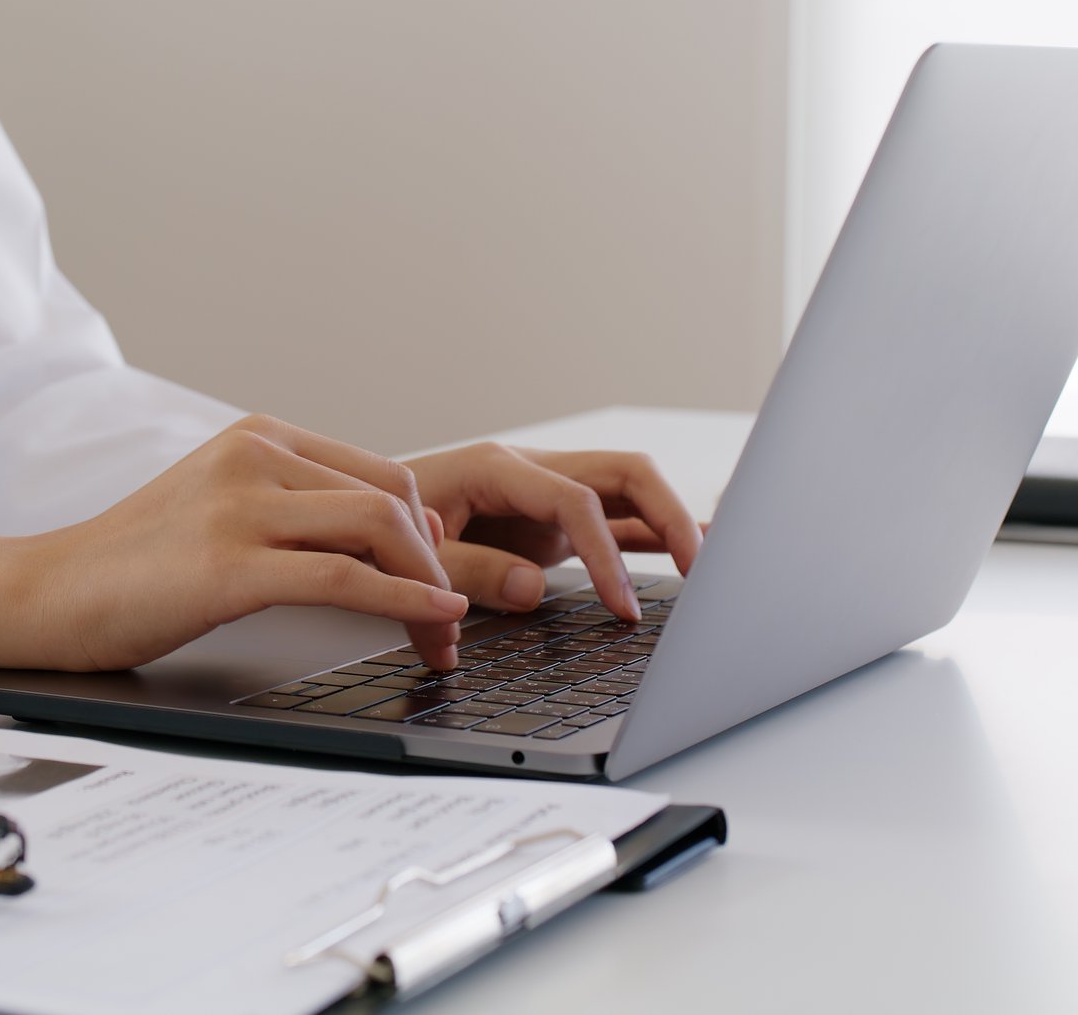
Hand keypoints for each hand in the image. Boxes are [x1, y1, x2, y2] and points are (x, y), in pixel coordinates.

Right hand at [0, 414, 470, 677]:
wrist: (42, 593)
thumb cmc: (129, 569)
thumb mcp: (219, 515)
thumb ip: (292, 515)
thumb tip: (392, 541)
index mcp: (259, 438)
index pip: (381, 475)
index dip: (429, 534)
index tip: (443, 589)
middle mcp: (254, 455)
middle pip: (393, 497)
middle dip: (441, 564)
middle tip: (454, 626)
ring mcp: (239, 504)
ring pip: (377, 527)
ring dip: (429, 587)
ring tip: (443, 638)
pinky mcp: (227, 562)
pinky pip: (340, 575)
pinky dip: (400, 598)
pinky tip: (428, 619)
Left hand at [404, 443, 700, 622]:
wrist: (362, 514)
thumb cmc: (381, 527)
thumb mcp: (412, 550)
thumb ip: (467, 567)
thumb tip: (534, 587)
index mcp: (499, 468)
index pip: (578, 502)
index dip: (605, 555)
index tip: (620, 608)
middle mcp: (534, 473)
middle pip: (626, 474)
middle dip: (671, 516)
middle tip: (703, 572)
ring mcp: (549, 497)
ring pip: (632, 493)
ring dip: (674, 523)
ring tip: (714, 566)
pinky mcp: (553, 525)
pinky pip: (618, 522)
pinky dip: (655, 537)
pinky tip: (694, 555)